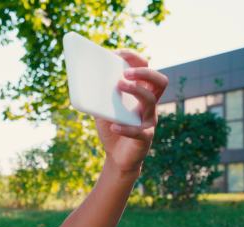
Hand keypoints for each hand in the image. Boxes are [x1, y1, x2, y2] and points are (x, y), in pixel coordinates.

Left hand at [95, 49, 168, 173]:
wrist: (116, 157)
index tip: (118, 53)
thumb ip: (98, 95)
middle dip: (144, 73)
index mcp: (140, 93)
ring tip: (119, 86)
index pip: (146, 69)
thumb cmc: (112, 128)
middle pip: (159, 81)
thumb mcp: (102, 109)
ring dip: (135, 90)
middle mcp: (149, 104)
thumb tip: (83, 78)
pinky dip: (125, 127)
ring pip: (150, 100)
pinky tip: (114, 126)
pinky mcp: (145, 138)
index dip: (134, 58)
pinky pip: (138, 131)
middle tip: (125, 72)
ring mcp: (148, 120)